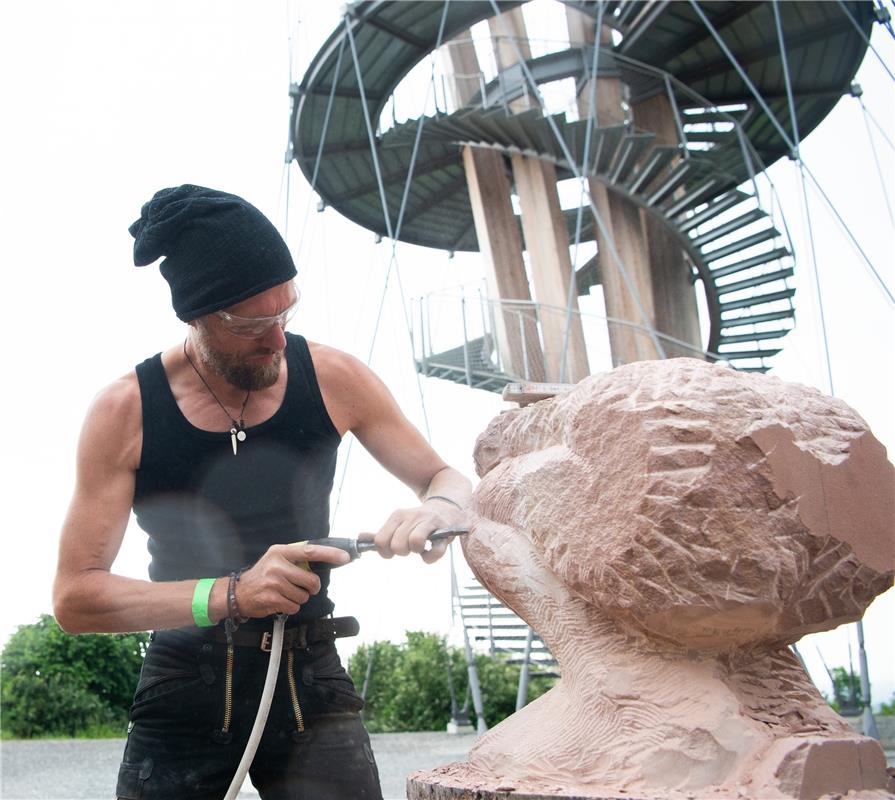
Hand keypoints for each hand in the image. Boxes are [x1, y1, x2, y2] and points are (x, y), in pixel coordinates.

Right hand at [235, 542, 349, 617]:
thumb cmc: (263, 575)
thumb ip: (297, 559)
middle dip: (311, 588)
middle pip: (311, 580)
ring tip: (285, 593)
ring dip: (298, 598)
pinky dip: (290, 607)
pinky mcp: (272, 598)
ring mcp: (274, 582)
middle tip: (303, 587)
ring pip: (304, 596)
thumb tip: (325, 561)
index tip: (345, 557)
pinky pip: (294, 607)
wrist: (238, 593)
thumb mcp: (277, 559)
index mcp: (281, 552)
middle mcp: (277, 565)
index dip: (330, 555)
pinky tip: (279, 601)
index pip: (310, 551)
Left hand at [360, 504, 455, 563]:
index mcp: (397, 516)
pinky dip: (430, 558)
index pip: (380, 540)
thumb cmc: (419, 521)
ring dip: (416, 551)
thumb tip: (360, 538)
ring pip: (415, 542)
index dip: (384, 551)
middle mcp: (412, 517)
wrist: (446, 507)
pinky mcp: (444, 531)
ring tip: (419, 548)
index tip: (392, 550)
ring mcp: (429, 522)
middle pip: (397, 544)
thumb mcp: (398, 523)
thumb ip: (380, 533)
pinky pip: (435, 551)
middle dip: (401, 552)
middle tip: (408, 548)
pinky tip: (429, 553)